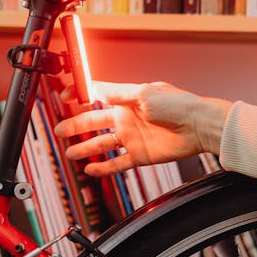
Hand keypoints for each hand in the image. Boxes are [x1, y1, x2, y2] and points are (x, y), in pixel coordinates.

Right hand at [53, 81, 231, 176]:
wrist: (198, 127)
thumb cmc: (177, 105)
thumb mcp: (144, 93)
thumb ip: (117, 93)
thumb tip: (96, 87)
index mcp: (126, 99)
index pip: (97, 95)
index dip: (79, 96)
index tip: (63, 97)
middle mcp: (127, 118)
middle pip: (94, 122)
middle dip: (75, 125)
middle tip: (58, 130)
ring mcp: (132, 137)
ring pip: (102, 144)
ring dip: (85, 148)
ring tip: (70, 152)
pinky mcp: (140, 155)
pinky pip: (118, 163)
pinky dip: (104, 167)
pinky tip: (91, 169)